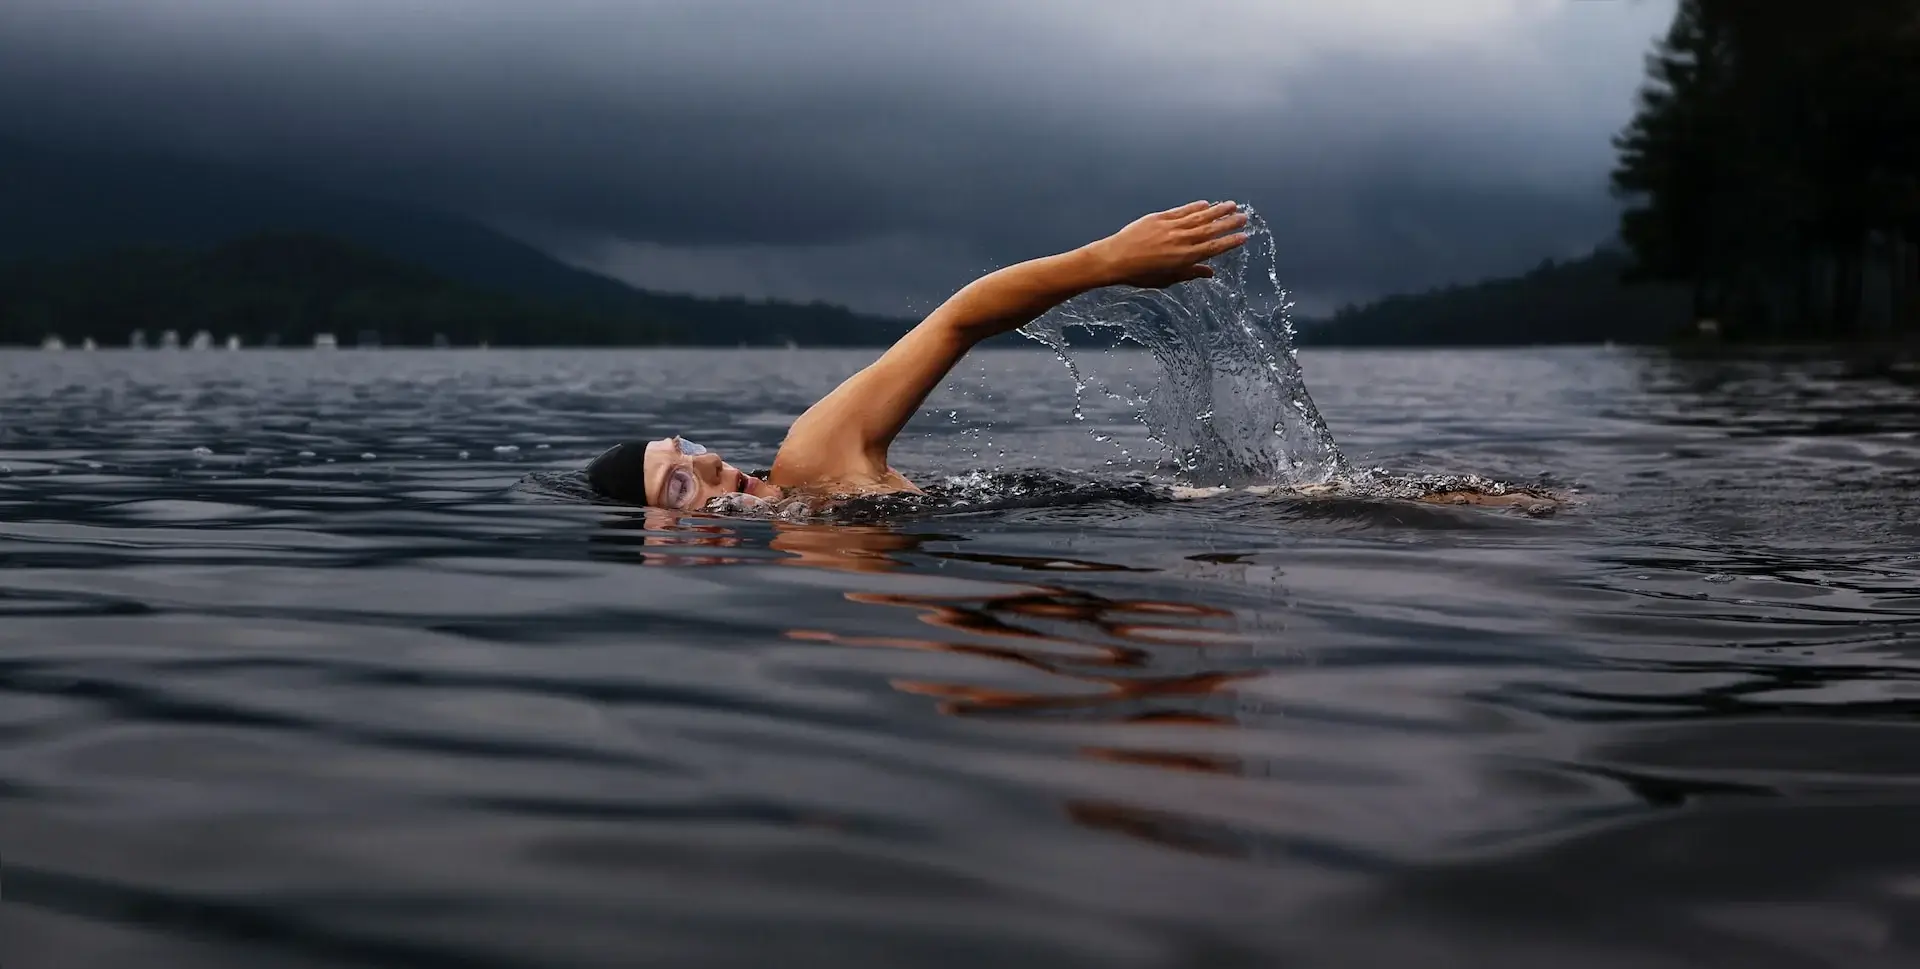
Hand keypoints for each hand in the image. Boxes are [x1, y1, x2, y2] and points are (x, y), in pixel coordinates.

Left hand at [1084, 200, 1249, 288]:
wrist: (1115, 259)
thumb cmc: (1139, 274)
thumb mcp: (1166, 279)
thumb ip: (1189, 274)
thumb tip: (1210, 273)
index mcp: (1184, 258)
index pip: (1213, 248)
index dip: (1230, 242)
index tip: (1244, 236)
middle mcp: (1181, 240)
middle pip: (1211, 230)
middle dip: (1229, 223)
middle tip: (1245, 217)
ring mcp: (1171, 227)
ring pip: (1199, 217)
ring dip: (1217, 210)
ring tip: (1231, 205)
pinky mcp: (1160, 218)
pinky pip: (1182, 211)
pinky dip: (1194, 206)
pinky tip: (1205, 203)